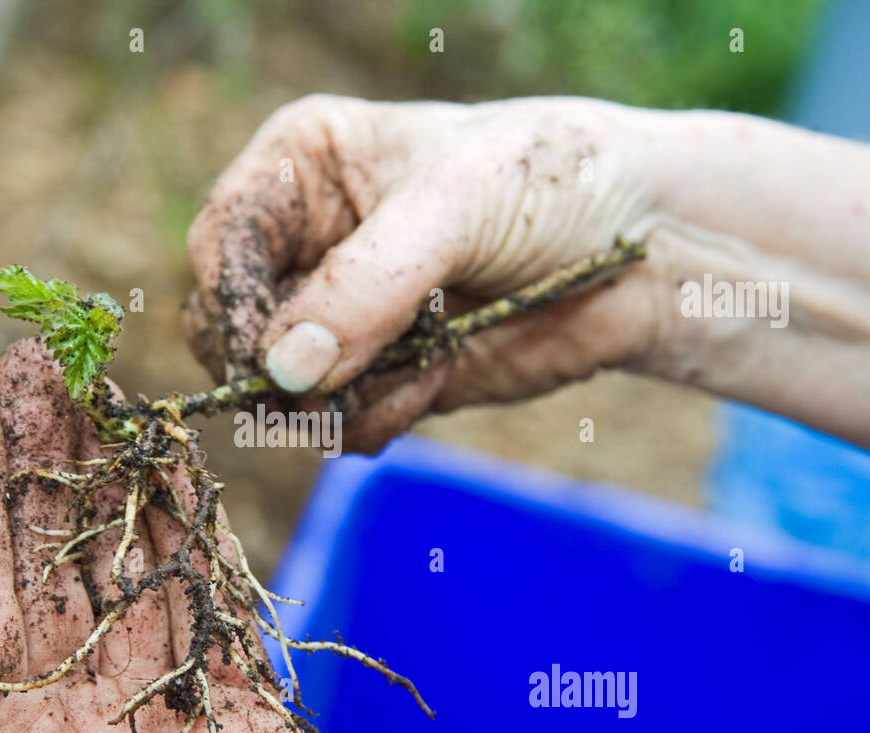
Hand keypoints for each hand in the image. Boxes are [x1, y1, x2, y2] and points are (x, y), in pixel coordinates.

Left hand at [0, 339, 404, 732]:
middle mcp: (71, 732)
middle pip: (48, 573)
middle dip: (38, 466)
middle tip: (32, 362)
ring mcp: (159, 723)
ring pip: (128, 576)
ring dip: (113, 482)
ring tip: (101, 391)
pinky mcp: (244, 728)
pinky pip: (215, 613)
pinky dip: (198, 537)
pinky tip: (178, 468)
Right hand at [186, 94, 869, 469]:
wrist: (646, 248)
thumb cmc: (551, 181)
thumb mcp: (454, 207)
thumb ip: (365, 284)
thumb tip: (282, 370)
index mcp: (301, 172)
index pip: (223, 245)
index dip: (233, 303)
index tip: (270, 355)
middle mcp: (308, 247)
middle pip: (233, 329)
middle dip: (280, 368)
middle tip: (334, 382)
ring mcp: (343, 321)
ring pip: (283, 392)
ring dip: (340, 399)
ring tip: (421, 362)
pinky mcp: (381, 377)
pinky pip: (340, 423)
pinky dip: (376, 419)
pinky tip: (434, 380)